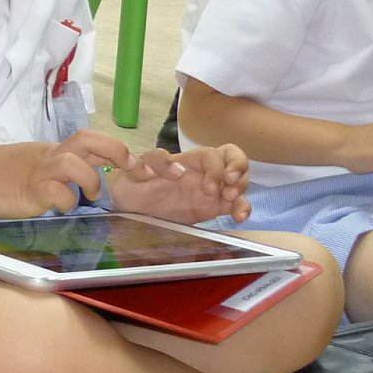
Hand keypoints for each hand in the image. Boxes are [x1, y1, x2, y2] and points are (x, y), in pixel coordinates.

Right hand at [0, 131, 132, 217]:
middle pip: (89, 140)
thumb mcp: (36, 165)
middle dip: (116, 151)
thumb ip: (61, 169)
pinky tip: (60, 207)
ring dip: (90, 180)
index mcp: (54, 150)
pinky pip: (56, 193)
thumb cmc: (1, 173)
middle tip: (132, 168)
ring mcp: (39, 172)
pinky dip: (65, 201)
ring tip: (88, 196)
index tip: (138, 165)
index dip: (118, 149)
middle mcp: (50, 156)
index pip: (92, 140)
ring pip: (74, 163)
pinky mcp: (29, 190)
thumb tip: (88, 174)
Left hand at [109, 144, 250, 223]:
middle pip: (236, 161)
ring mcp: (212, 189)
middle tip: (228, 190)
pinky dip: (243, 208)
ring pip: (240, 181)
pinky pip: (237, 204)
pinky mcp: (214, 206)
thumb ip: (155, 161)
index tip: (210, 186)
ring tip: (230, 202)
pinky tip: (239, 217)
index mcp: (190, 159)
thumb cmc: (134, 180)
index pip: (215, 154)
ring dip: (241, 189)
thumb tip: (179, 170)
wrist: (129, 202)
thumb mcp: (138, 166)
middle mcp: (205, 171)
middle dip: (239, 171)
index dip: (218, 168)